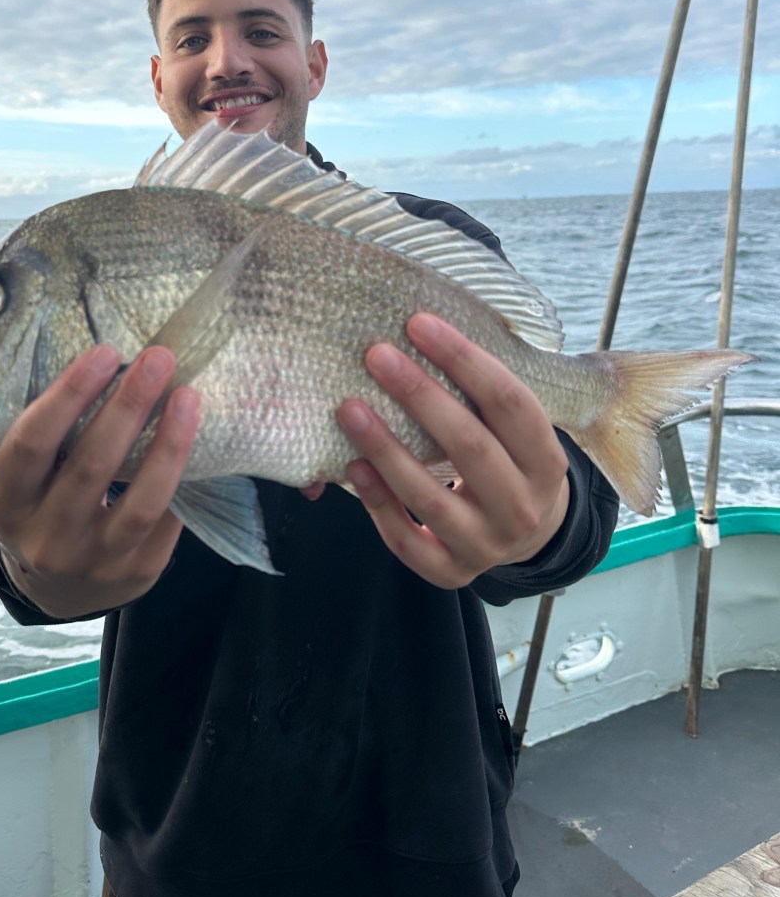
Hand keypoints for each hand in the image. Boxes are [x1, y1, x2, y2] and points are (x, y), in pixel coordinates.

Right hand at [0, 344, 199, 616]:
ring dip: (169, 443)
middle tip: (158, 359)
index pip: (33, 444)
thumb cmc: (44, 506)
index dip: (69, 395)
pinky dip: (181, 477)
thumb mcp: (27, 480)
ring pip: (140, 502)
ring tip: (187, 397)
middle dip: (129, 406)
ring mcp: (94, 562)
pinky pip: (167, 521)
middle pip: (91, 466)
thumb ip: (54, 437)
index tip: (106, 353)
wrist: (58, 588)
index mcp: (7, 505)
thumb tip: (115, 365)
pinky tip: (196, 439)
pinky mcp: (137, 574)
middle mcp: (46, 539)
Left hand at [336, 313, 568, 588]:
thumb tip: (422, 327)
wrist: (525, 536)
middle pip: (469, 446)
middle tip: (376, 354)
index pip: (509, 402)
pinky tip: (353, 466)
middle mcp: (523, 507)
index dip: (464, 359)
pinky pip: (407, 541)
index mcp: (547, 462)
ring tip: (349, 409)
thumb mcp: (517, 432)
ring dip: (386, 449)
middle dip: (419, 395)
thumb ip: (484, 395)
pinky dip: (378, 504)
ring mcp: (487, 546)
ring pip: (431, 497)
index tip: (419, 323)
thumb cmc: (508, 461)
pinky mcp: (452, 572)